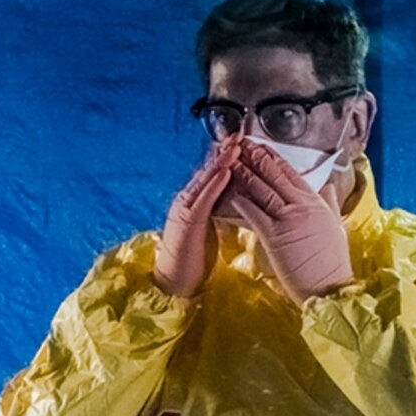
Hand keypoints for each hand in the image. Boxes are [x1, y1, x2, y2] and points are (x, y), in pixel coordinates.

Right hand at [155, 139, 249, 297]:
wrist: (174, 282)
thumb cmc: (193, 259)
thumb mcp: (210, 228)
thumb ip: (219, 210)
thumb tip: (238, 198)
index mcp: (195, 202)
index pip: (212, 174)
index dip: (226, 156)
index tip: (241, 141)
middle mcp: (188, 200)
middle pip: (208, 171)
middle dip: (224, 151)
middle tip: (239, 133)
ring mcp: (185, 210)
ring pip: (206, 180)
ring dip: (222, 161)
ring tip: (235, 146)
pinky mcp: (187, 222)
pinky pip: (203, 199)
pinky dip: (215, 184)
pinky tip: (225, 172)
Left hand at [226, 143, 356, 297]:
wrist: (329, 286)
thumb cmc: (333, 262)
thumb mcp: (336, 226)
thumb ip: (330, 204)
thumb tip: (329, 188)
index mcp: (316, 203)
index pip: (292, 173)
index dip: (274, 158)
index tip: (262, 146)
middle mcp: (302, 206)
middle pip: (274, 175)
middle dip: (256, 158)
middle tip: (241, 144)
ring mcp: (288, 219)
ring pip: (262, 190)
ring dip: (244, 173)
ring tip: (231, 160)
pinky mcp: (274, 236)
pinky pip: (254, 213)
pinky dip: (241, 201)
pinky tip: (230, 191)